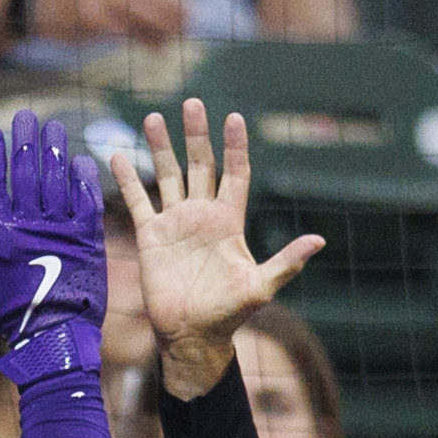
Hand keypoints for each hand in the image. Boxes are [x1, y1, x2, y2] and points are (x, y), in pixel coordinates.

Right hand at [0, 111, 109, 377]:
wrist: (53, 339)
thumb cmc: (8, 315)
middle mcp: (27, 226)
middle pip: (25, 170)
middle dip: (25, 139)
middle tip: (26, 117)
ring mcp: (59, 230)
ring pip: (56, 178)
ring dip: (54, 148)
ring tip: (54, 127)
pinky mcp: (88, 239)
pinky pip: (86, 199)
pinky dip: (83, 177)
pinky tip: (79, 160)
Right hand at [108, 101, 326, 394]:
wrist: (191, 335)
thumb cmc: (229, 313)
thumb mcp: (261, 287)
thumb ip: (286, 262)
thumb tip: (319, 241)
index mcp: (229, 221)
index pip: (234, 174)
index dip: (234, 147)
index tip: (234, 119)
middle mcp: (202, 215)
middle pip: (200, 165)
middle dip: (196, 135)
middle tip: (193, 102)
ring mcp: (175, 223)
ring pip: (168, 175)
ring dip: (161, 147)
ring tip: (153, 117)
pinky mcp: (151, 236)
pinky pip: (138, 201)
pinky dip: (127, 179)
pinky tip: (117, 156)